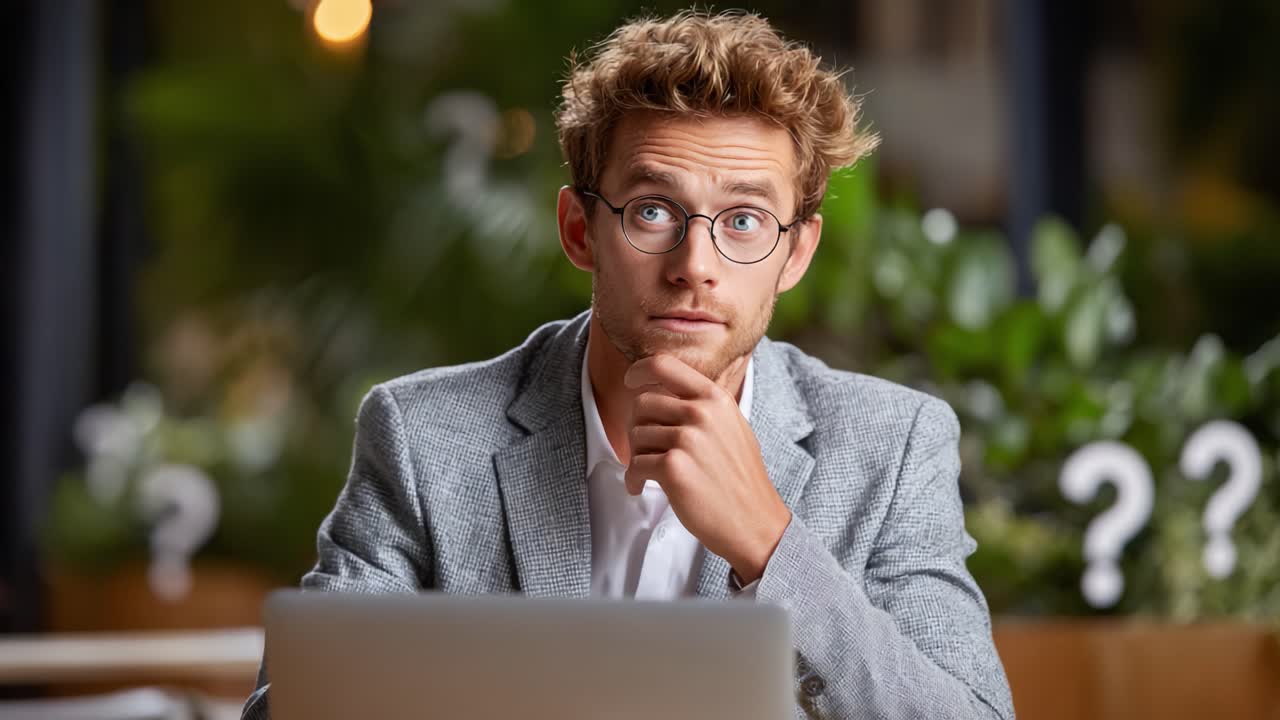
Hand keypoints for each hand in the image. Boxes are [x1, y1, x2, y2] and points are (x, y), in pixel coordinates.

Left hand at [623, 354, 791, 584]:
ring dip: (636, 457)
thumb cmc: (739, 478)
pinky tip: (641, 487)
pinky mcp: (674, 467)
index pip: (664, 365)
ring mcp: (688, 439)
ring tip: (650, 473)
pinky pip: (635, 465)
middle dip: (636, 427)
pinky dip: (633, 479)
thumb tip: (661, 389)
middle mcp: (702, 413)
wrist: (756, 521)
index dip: (640, 370)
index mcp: (715, 398)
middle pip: (642, 403)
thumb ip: (702, 405)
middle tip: (644, 449)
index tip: (631, 382)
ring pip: (636, 435)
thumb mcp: (731, 426)